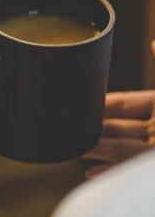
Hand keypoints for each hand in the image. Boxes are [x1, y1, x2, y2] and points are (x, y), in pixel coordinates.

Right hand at [84, 41, 154, 177]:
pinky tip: (93, 173)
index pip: (126, 103)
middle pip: (118, 127)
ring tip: (73, 146)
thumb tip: (153, 41)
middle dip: (94, 126)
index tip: (82, 101)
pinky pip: (129, 172)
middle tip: (70, 125)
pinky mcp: (154, 170)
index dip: (104, 102)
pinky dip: (112, 175)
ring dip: (96, 149)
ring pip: (120, 150)